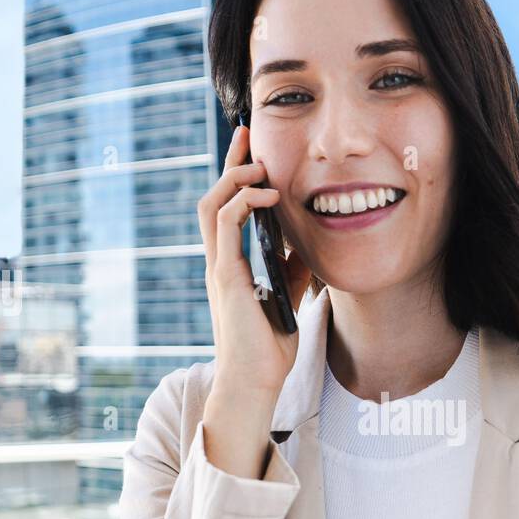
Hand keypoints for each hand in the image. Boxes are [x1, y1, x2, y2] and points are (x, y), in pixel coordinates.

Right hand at [198, 125, 312, 396]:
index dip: (236, 177)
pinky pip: (225, 225)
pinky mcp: (225, 277)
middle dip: (229, 163)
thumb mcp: (287, 300)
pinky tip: (268, 195)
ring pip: (212, 204)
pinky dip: (244, 202)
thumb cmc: (268, 351)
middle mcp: (218, 263)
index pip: (226, 211)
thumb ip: (291, 272)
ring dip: (234, 178)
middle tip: (247, 134)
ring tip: (260, 165)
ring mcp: (218, 268)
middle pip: (213, 198)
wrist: (255, 384)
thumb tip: (306, 246)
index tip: (252, 150)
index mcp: (229, 267)